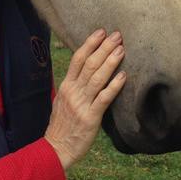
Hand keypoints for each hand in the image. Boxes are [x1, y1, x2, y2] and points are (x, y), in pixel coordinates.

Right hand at [44, 29, 125, 169]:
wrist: (57, 148)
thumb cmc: (62, 124)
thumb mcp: (62, 100)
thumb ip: (73, 85)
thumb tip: (84, 71)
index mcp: (66, 85)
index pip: (78, 58)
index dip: (90, 43)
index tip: (101, 31)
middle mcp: (73, 91)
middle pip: (89, 64)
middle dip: (104, 47)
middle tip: (117, 35)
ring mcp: (81, 103)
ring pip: (97, 77)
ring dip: (110, 61)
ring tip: (122, 49)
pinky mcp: (90, 117)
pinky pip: (104, 98)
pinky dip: (114, 86)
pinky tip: (123, 76)